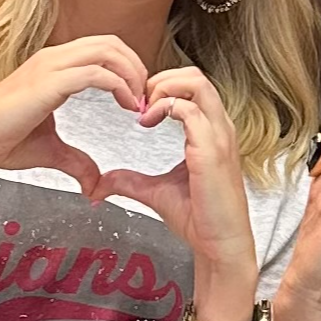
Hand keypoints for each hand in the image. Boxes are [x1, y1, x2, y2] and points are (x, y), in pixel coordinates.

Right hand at [0, 36, 149, 195]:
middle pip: (110, 43)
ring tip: (138, 103)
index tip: (138, 98)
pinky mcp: (46, 83)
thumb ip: (77, 161)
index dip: (128, 68)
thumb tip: (94, 182)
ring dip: (132, 74)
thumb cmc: (0, 140)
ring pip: (106, 51)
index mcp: (54, 66)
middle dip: (136, 67)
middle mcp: (53, 59)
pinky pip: (94, 74)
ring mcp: (49, 68)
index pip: (102, 48)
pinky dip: (118, 86)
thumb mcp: (51, 150)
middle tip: (146, 98)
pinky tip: (126, 107)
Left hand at [89, 67, 255, 272]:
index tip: (139, 107)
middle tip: (139, 102)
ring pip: (196, 83)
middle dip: (161, 79)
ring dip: (163, 88)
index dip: (162, 86)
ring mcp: (219, 136)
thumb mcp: (155, 192)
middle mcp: (219, 127)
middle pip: (195, 75)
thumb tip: (101, 182)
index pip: (192, 85)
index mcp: (211, 131)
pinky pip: (189, 110)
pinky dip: (164, 107)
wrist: (219, 245)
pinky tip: (146, 122)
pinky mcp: (212, 150)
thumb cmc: (200, 219)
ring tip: (144, 109)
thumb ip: (130, 181)